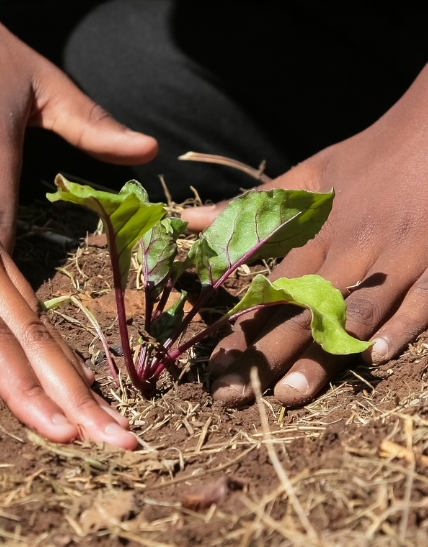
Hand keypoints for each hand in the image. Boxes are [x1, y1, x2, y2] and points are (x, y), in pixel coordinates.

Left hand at [0, 0, 137, 448]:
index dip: (20, 386)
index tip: (59, 431)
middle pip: (25, 325)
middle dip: (69, 388)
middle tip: (114, 438)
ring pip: (31, 311)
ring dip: (67, 368)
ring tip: (100, 416)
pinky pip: (17, 293)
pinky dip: (42, 338)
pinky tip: (58, 367)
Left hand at [182, 66, 427, 407]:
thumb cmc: (366, 160)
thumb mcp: (305, 177)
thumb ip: (251, 207)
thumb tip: (188, 220)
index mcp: (315, 235)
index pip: (268, 292)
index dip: (239, 332)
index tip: (212, 370)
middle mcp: (350, 250)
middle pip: (301, 311)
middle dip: (265, 356)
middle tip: (233, 397)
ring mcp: (396, 258)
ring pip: (354, 313)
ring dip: (322, 354)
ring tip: (288, 395)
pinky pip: (421, 300)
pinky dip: (400, 326)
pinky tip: (374, 357)